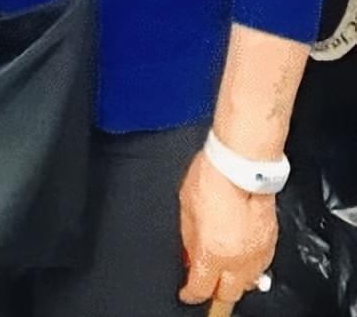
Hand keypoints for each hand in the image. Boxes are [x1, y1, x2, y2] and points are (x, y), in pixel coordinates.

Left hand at [178, 150, 276, 306]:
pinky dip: (250, 267)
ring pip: (249, 283)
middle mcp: (238, 259)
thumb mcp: (186, 207)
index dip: (191, 294)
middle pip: (229, 294)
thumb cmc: (212, 176)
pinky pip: (261, 266)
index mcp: (212, 251)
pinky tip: (241, 257)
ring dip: (235, 281)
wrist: (241, 162)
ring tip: (224, 271)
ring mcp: (258, 253)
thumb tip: (190, 256)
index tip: (187, 293)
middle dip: (216, 292)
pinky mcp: (271, 242)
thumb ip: (189, 238)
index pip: (201, 288)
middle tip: (206, 284)